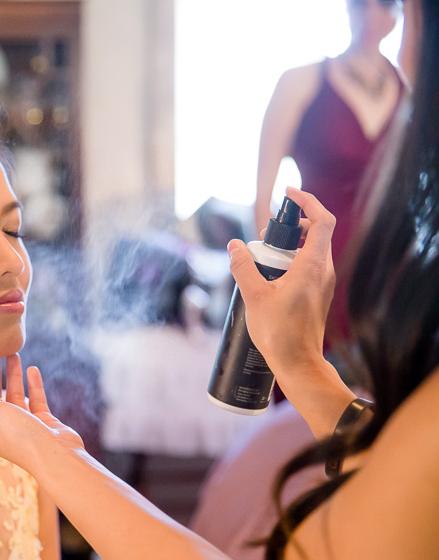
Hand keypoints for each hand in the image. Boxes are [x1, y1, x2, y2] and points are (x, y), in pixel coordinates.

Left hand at [0, 354, 83, 472]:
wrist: (53, 454)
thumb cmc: (17, 435)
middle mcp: (2, 426)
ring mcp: (23, 424)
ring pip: (14, 394)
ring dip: (12, 374)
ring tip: (12, 353)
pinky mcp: (42, 421)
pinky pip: (35, 399)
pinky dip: (33, 384)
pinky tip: (32, 369)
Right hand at [228, 186, 334, 377]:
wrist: (298, 363)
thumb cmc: (279, 332)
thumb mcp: (253, 296)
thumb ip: (243, 266)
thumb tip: (234, 245)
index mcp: (313, 266)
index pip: (322, 221)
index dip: (308, 202)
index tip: (288, 195)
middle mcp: (324, 271)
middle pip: (318, 233)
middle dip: (294, 223)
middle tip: (267, 230)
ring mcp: (324, 283)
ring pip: (314, 250)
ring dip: (293, 243)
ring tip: (266, 252)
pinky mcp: (319, 294)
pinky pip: (310, 266)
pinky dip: (294, 259)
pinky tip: (272, 274)